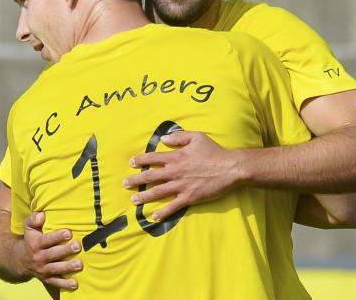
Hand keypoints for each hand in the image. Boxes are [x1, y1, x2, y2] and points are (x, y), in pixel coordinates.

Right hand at [18, 211, 82, 289]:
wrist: (20, 260)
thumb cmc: (30, 240)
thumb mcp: (28, 228)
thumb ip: (33, 219)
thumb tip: (41, 215)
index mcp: (35, 244)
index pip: (46, 240)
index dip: (57, 236)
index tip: (68, 233)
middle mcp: (39, 257)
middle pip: (53, 254)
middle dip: (65, 251)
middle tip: (78, 246)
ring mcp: (43, 269)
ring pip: (56, 269)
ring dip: (67, 267)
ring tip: (79, 264)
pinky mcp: (47, 278)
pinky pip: (56, 282)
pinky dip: (65, 284)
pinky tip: (75, 284)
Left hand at [123, 131, 242, 220]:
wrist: (230, 168)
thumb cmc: (214, 151)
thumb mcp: (197, 137)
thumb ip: (179, 137)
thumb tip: (163, 139)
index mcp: (176, 156)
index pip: (153, 158)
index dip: (141, 160)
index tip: (132, 163)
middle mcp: (175, 171)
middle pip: (150, 176)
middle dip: (136, 180)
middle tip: (125, 184)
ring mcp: (181, 185)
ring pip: (157, 191)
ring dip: (144, 196)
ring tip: (134, 200)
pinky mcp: (189, 197)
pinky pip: (172, 206)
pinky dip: (163, 212)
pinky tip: (154, 216)